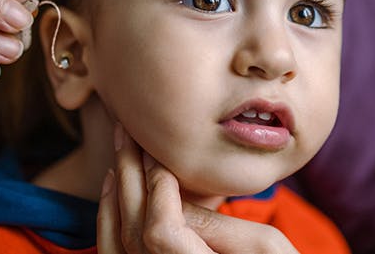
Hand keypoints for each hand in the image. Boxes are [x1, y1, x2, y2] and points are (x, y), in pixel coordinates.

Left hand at [98, 125, 298, 253]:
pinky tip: (114, 190)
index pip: (161, 231)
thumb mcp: (266, 248)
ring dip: (116, 194)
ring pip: (117, 243)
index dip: (158, 187)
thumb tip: (172, 196)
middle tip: (130, 132)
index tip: (160, 151)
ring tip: (121, 153)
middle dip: (131, 175)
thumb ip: (219, 223)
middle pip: (135, 230)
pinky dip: (109, 221)